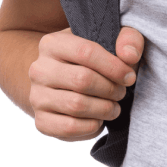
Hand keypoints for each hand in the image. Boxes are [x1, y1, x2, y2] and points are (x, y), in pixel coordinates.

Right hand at [29, 25, 144, 141]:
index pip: (86, 52)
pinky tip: (100, 119)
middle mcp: (39, 69)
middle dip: (110, 89)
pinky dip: (92, 126)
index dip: (114, 66)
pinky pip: (69, 128)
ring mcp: (37, 97)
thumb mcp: (111, 38)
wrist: (67, 81)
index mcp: (53, 43)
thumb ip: (128, 38)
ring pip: (76, 105)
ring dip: (104, 108)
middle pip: (82, 80)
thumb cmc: (95, 58)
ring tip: (114, 106)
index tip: (129, 76)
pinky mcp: (41, 121)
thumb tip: (130, 56)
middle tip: (122, 92)